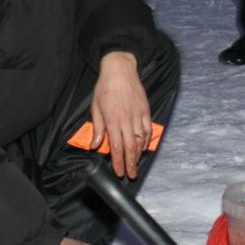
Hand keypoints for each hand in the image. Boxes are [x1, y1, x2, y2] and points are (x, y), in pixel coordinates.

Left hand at [90, 51, 150, 179]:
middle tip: (131, 175)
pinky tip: (144, 147)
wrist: (120, 69)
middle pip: (130, 147)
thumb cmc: (105, 88)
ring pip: (140, 140)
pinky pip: (148, 130)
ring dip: (138, 154)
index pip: (116, 147)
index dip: (118, 162)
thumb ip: (97, 128)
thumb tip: (96, 145)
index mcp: (113, 120)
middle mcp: (127, 120)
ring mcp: (138, 115)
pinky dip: (146, 141)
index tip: (119, 172)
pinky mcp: (145, 110)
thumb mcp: (96, 107)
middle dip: (131, 164)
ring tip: (136, 164)